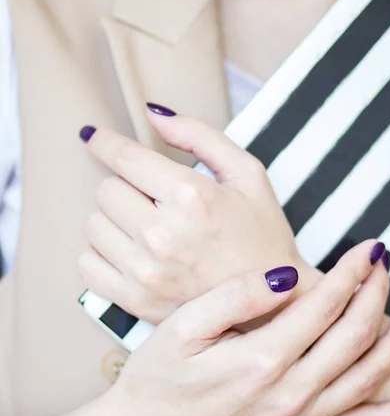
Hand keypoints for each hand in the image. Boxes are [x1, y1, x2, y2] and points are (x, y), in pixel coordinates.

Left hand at [79, 106, 319, 323]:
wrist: (275, 302)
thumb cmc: (264, 235)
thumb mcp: (248, 174)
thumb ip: (201, 136)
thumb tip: (151, 114)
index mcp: (192, 197)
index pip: (123, 157)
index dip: (104, 142)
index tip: (95, 137)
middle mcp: (163, 235)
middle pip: (106, 189)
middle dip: (127, 186)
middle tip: (154, 199)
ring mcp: (147, 273)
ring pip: (94, 225)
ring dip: (116, 220)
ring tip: (149, 227)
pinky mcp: (137, 301)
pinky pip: (88, 265)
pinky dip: (103, 254)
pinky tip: (133, 253)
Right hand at [96, 241, 389, 415]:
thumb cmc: (157, 379)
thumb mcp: (182, 327)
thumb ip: (238, 296)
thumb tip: (289, 277)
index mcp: (262, 360)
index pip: (324, 305)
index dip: (351, 271)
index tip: (369, 246)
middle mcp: (289, 395)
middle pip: (352, 336)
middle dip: (376, 294)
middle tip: (386, 262)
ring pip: (364, 378)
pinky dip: (388, 414)